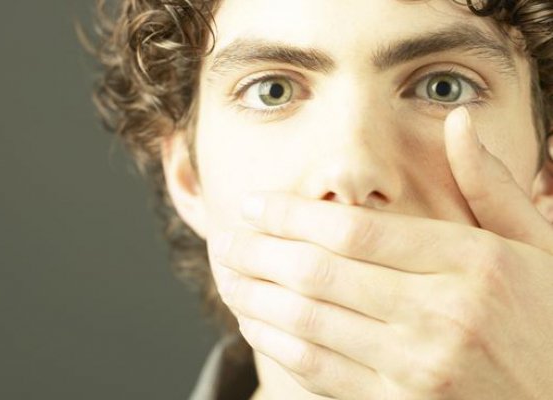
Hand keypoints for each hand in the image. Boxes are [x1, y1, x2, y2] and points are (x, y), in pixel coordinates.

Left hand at [207, 107, 552, 398]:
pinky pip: (319, 371)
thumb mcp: (541, 247)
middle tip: (226, 238)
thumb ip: (492, 187)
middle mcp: (442, 315)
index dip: (292, 215)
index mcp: (472, 264)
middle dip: (259, 252)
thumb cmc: (549, 321)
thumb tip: (457, 122)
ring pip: (309, 323)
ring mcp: (419, 369)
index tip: (254, 205)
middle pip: (320, 273)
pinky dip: (277, 343)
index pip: (357, 230)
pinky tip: (255, 323)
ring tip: (227, 276)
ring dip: (255, 296)